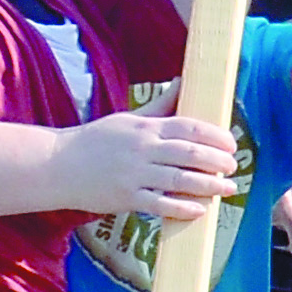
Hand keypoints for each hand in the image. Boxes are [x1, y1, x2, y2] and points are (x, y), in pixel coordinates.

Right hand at [58, 105, 238, 227]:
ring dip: (209, 185)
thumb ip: (160, 106)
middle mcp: (143, 148)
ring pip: (180, 179)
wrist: (57, 165)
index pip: (189, 127)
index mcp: (146, 127)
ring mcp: (134, 174)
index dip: (215, 135)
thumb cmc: (96, 141)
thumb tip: (183, 81)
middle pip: (190, 153)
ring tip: (228, 188)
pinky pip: (160, 203)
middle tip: (234, 166)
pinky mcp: (126, 197)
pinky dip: (182, 207)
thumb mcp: (128, 118)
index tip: (231, 143)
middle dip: (218, 161)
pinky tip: (200, 209)